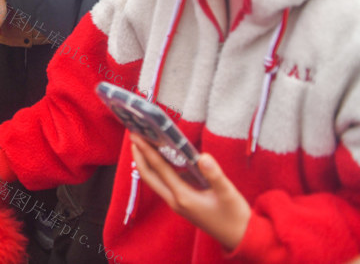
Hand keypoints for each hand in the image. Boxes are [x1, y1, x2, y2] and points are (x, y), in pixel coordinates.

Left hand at [130, 134, 250, 251]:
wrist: (240, 238)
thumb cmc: (235, 216)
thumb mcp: (228, 193)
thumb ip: (215, 175)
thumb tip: (203, 156)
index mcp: (183, 197)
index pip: (160, 170)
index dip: (147, 151)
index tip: (136, 136)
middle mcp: (175, 201)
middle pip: (150, 177)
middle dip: (139, 156)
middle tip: (133, 136)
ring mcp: (177, 204)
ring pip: (156, 181)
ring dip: (147, 163)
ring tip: (144, 144)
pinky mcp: (182, 204)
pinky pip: (165, 184)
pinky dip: (159, 170)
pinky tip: (164, 159)